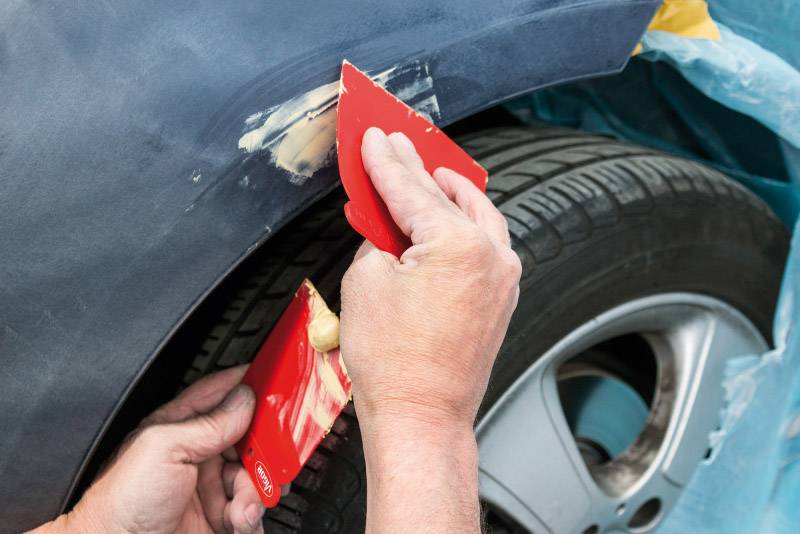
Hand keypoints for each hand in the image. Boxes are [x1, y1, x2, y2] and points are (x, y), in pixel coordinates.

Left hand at [35, 366, 263, 533]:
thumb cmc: (121, 503)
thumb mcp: (165, 449)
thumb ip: (209, 423)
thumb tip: (244, 398)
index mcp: (179, 428)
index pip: (218, 394)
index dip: (245, 384)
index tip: (272, 382)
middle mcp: (197, 454)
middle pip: (246, 437)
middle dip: (260, 448)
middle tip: (267, 456)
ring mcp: (209, 487)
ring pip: (253, 475)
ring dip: (254, 491)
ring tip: (242, 506)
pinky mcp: (219, 518)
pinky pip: (251, 509)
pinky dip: (252, 516)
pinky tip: (239, 521)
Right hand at [340, 127, 520, 531]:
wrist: (421, 416)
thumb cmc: (394, 363)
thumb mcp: (365, 281)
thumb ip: (378, 239)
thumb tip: (386, 226)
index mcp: (458, 244)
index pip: (410, 189)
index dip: (384, 160)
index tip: (373, 137)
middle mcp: (491, 255)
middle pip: (445, 196)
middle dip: (415, 169)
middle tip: (394, 144)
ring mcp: (503, 278)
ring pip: (477, 215)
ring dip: (450, 192)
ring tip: (427, 174)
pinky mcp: (501, 298)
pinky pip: (485, 243)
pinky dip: (464, 224)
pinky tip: (447, 218)